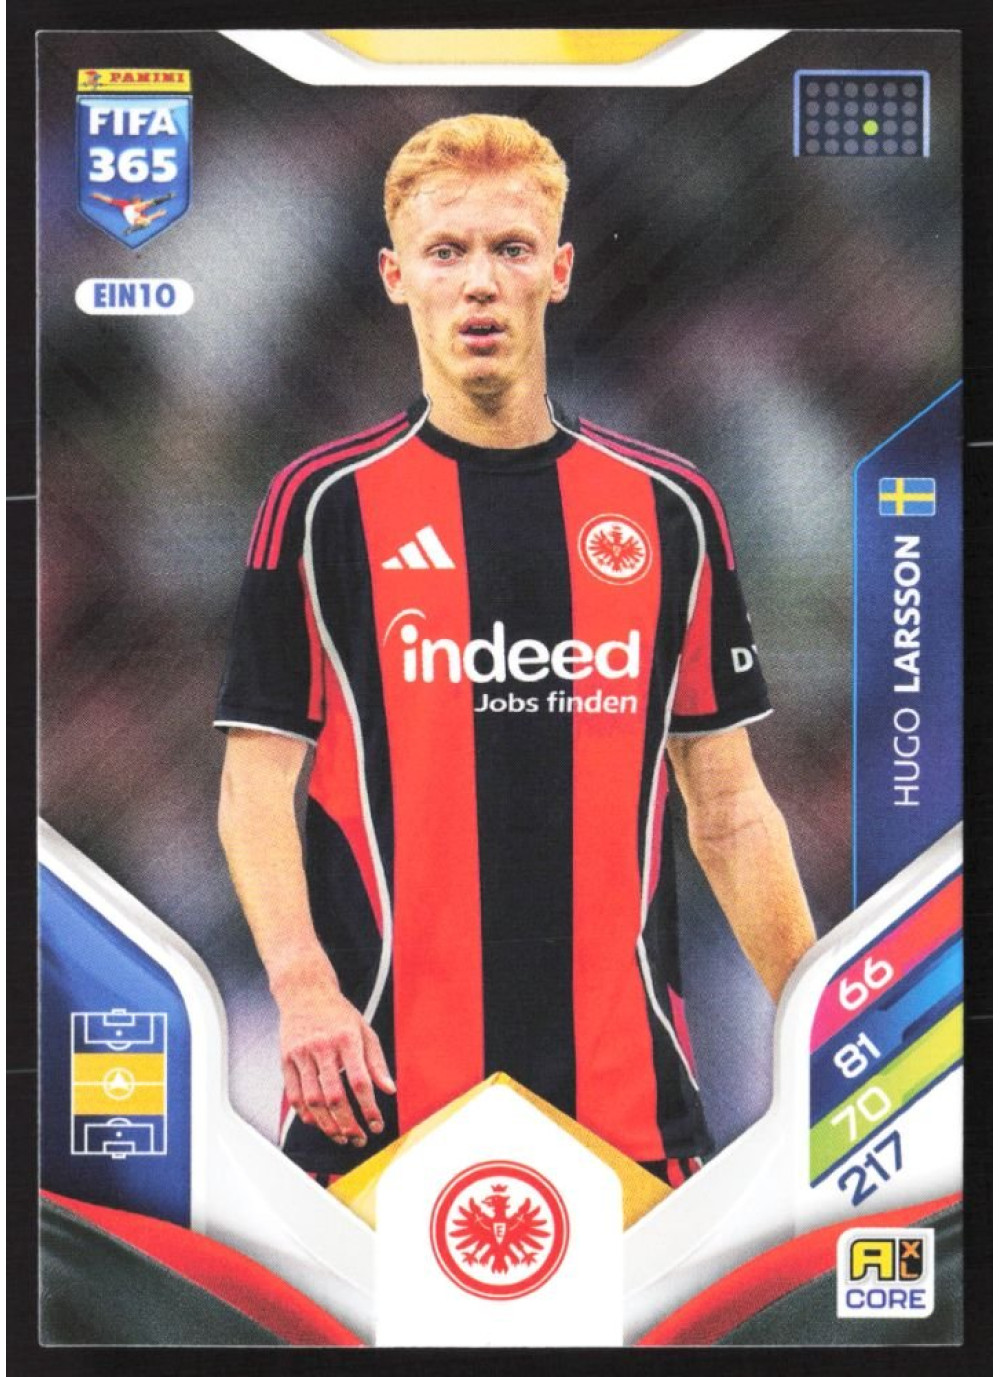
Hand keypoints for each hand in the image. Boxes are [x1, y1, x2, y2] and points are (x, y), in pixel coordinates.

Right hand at [273, 960, 394, 1146]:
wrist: (304, 991)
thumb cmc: (338, 1013)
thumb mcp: (364, 1030)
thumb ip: (376, 1062)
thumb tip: (389, 1090)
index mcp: (347, 1039)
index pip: (359, 1081)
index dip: (369, 1107)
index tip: (377, 1124)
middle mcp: (323, 1047)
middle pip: (334, 1095)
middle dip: (348, 1123)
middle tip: (358, 1138)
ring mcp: (302, 1053)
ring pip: (313, 1099)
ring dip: (327, 1124)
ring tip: (341, 1136)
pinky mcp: (286, 1059)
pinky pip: (294, 1094)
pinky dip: (306, 1113)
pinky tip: (318, 1123)